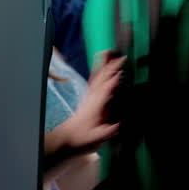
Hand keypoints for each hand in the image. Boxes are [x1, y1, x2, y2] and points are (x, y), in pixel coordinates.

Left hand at [44, 53, 123, 171]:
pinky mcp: (89, 96)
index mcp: (96, 106)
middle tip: (121, 56)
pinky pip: (94, 78)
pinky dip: (98, 69)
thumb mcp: (96, 138)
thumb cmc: (82, 138)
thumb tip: (118, 125)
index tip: (122, 72)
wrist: (67, 138)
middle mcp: (93, 97)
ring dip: (103, 63)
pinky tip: (101, 63)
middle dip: (111, 66)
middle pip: (102, 78)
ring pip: (97, 75)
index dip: (113, 80)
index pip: (106, 89)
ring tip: (108, 51)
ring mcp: (90, 95)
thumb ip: (106, 131)